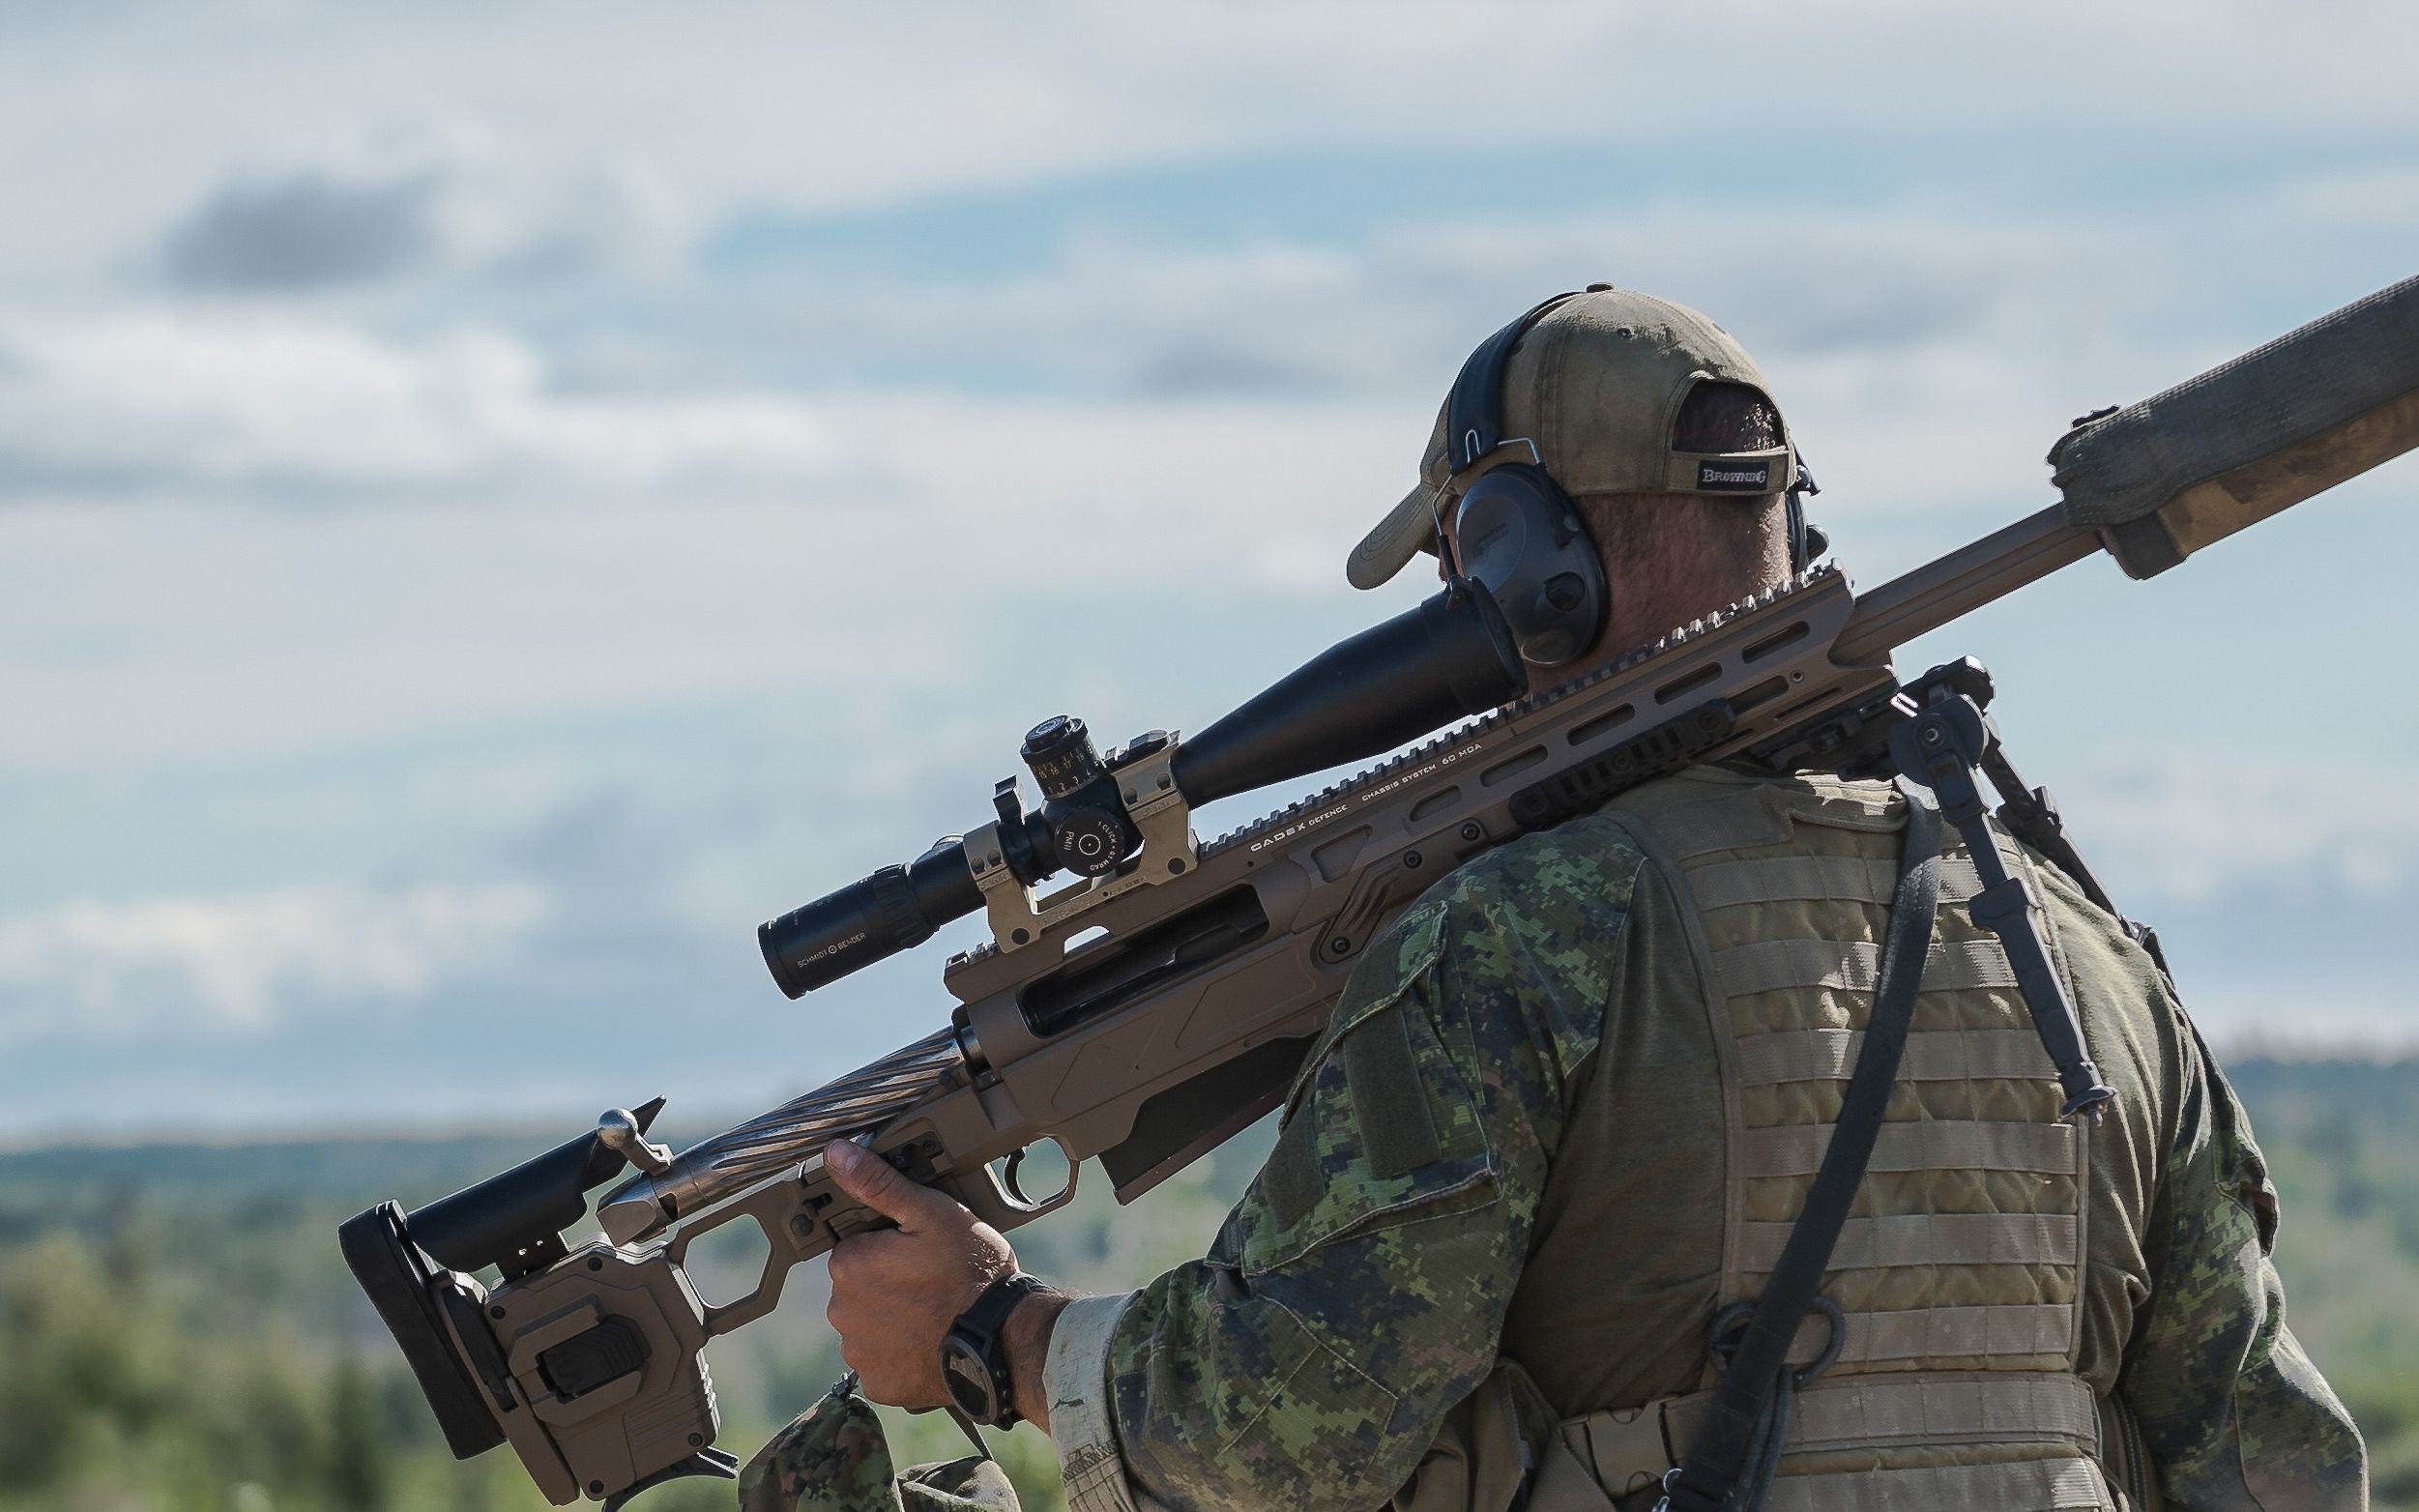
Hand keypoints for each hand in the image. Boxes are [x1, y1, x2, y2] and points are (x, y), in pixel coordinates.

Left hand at [822, 1139, 1018, 1410]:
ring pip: (870, 1326)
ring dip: (892, 1319)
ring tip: (934, 1311)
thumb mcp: (931, 1213)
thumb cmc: (970, 1272)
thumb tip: (836, 1154)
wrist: (1001, 1339)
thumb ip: (880, 1183)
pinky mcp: (879, 1384)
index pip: (856, 1247)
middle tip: (931, 1280)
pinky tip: (929, 1341)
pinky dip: (900, 1354)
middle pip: (860, 1287)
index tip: (918, 1251)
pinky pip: (882, 1363)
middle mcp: (841, 1311)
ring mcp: (859, 1352)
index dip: (889, 1245)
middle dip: (887, 1282)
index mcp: (849, 1264)